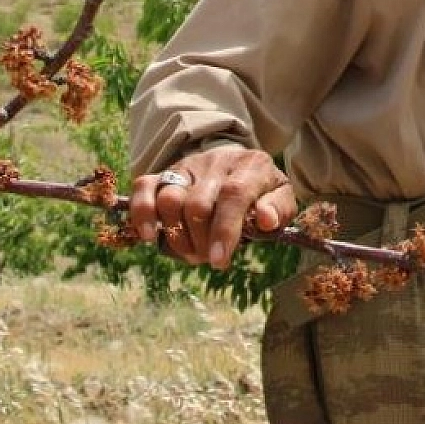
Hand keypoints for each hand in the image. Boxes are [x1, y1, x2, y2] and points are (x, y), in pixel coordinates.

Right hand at [128, 146, 296, 270]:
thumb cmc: (260, 191)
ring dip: (177, 236)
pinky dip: (143, 214)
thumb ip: (279, 208)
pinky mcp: (165, 172)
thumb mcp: (281, 197)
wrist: (236, 165)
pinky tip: (150, 237)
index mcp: (251, 165)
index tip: (219, 262)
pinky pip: (144, 187)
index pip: (234, 194)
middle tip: (209, 258)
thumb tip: (267, 220)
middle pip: (198, 204)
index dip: (224, 231)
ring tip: (191, 251)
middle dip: (202, 242)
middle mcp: (216, 161)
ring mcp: (188, 166)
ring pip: (169, 199)